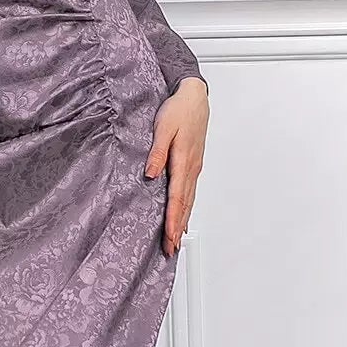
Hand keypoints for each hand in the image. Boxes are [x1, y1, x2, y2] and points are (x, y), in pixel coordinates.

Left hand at [144, 76, 207, 255]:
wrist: (194, 96)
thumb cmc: (179, 109)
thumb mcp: (163, 127)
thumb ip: (157, 152)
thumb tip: (151, 174)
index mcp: (183, 161)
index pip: (176, 197)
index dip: (172, 220)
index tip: (168, 237)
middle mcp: (191, 168)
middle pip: (184, 205)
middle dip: (177, 229)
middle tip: (171, 249)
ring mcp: (194, 168)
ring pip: (189, 201)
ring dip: (182, 222)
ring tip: (176, 240)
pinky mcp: (193, 165)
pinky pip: (190, 192)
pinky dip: (186, 208)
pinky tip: (183, 216)